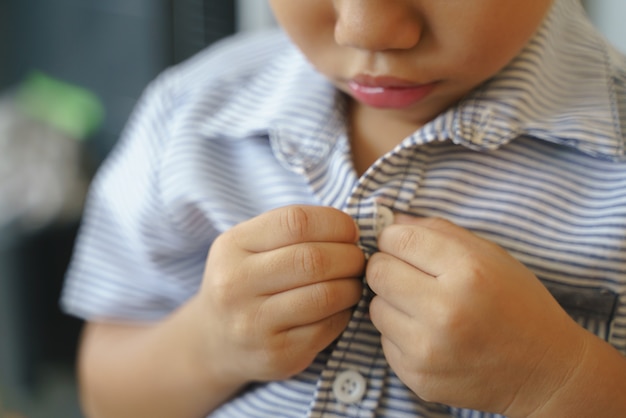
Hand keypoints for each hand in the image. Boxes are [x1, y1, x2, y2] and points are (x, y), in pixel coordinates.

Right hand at [197, 205, 364, 385]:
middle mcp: (235, 285)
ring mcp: (254, 324)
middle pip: (314, 259)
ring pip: (326, 295)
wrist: (214, 341)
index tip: (349, 231)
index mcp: (232, 246)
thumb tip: (350, 227)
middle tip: (358, 259)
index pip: (296, 222)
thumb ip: (292, 229)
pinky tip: (339, 307)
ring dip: (352, 286)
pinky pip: (328, 327)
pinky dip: (344, 313)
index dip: (335, 223)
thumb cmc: (245, 280)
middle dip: (350, 256)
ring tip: (352, 282)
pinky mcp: (276, 355)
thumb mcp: (249, 245)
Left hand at [366, 215, 588, 415]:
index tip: (403, 245)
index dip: (394, 238)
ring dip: (393, 302)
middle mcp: (445, 311)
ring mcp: (429, 349)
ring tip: (425, 307)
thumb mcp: (491, 255)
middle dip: (388, 266)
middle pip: (377, 271)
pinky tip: (430, 335)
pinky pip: (385, 340)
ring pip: (375, 307)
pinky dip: (401, 333)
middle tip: (410, 275)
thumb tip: (392, 219)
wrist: (545, 371)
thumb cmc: (518, 303)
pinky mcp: (418, 377)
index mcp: (468, 272)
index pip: (398, 239)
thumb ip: (439, 231)